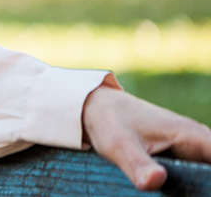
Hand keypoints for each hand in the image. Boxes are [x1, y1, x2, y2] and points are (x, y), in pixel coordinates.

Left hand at [82, 85, 210, 190]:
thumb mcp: (118, 144)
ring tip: (170, 193)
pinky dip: (184, 187)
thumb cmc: (108, 121)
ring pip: (203, 177)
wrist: (94, 107)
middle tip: (180, 194)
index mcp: (192, 136)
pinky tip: (166, 193)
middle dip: (202, 188)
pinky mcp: (178, 157)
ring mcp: (189, 150)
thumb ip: (137, 165)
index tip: (199, 192)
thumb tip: (155, 180)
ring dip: (194, 189)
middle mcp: (197, 142)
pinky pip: (190, 176)